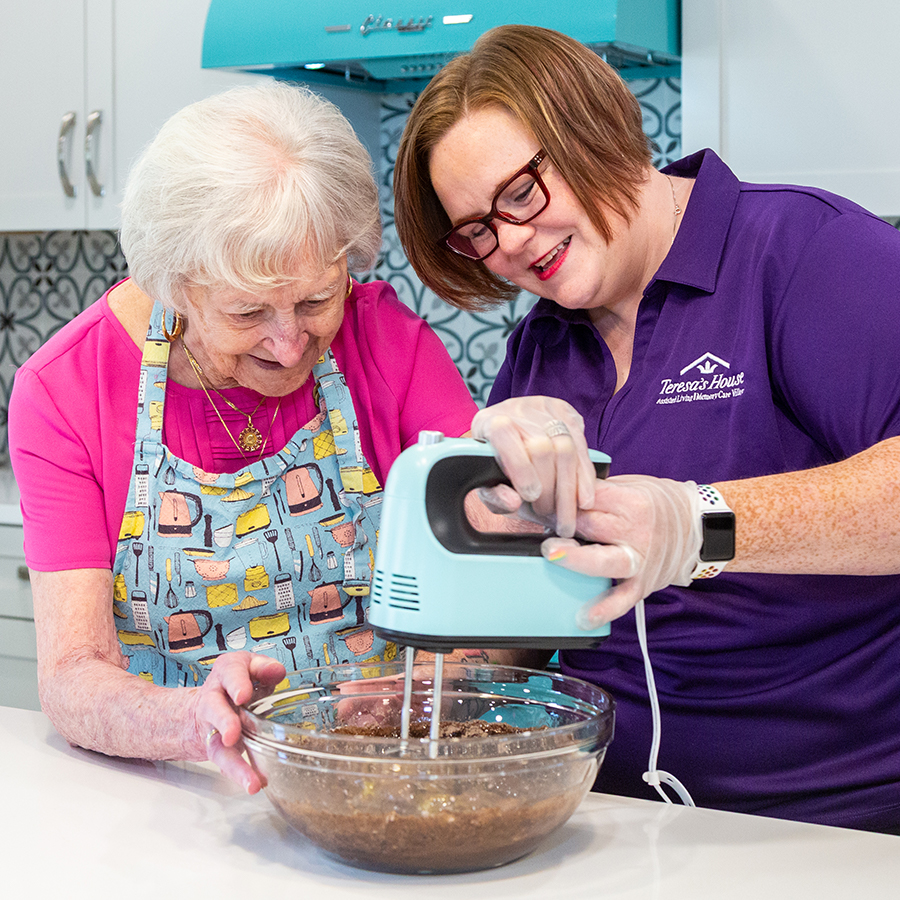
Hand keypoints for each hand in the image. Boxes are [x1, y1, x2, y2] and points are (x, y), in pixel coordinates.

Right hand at [195, 651, 285, 792]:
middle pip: (215, 710)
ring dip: (234, 763)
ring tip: (250, 780)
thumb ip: (263, 668)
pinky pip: (226, 762)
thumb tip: (276, 671)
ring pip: (219, 745)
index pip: (230, 674)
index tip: (243, 695)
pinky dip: (239, 774)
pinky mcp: (217, 747)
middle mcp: (214, 699)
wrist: (205, 703)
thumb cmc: (236, 681)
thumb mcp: (250, 666)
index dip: (237, 684)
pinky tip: (252, 784)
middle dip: (225, 722)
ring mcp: (213, 726)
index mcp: (226, 673)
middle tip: (233, 734)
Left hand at [471, 396, 595, 537]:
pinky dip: (585, 475)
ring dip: (570, 486)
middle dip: (549, 487)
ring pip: (567, 446)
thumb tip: (514, 502)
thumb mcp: (485, 481)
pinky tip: (585, 497)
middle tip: (549, 513)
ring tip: (567, 512)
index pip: (505, 436)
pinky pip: (583, 445)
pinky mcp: (566, 412)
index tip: (530, 496)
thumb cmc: (494, 461)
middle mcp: (517, 410)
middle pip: (542, 447)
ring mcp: (544, 408)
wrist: (508, 430)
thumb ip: (495, 495)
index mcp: (489, 422)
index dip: (520, 468)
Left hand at [541, 475, 702, 625]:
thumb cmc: (658, 504)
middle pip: (591, 525)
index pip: (589, 497)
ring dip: (576, 559)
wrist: (698, 526)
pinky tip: (583, 616)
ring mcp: (640, 560)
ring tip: (551, 555)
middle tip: (533, 518)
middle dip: (559, 523)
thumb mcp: (631, 486)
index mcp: (632, 502)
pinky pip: (622, 599)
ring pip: (604, 561)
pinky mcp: (642, 583)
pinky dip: (603, 610)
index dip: (560, 496)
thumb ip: (597, 492)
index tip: (538, 496)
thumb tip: (555, 493)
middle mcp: (636, 532)